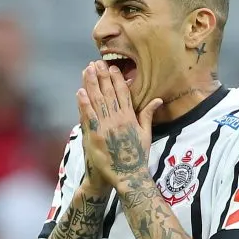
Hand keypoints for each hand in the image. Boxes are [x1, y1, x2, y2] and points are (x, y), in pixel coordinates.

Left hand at [76, 61, 161, 187]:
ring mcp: (106, 127)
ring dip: (91, 84)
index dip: (117, 79)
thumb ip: (148, 115)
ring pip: (97, 101)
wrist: (128, 176)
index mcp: (130, 118)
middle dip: (102, 76)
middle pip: (108, 93)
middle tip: (96, 63)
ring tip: (87, 70)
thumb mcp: (146, 134)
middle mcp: (118, 120)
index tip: (112, 67)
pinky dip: (84, 103)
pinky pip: (88, 116)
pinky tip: (80, 91)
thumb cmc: (138, 157)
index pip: (123, 93)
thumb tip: (158, 100)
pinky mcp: (95, 136)